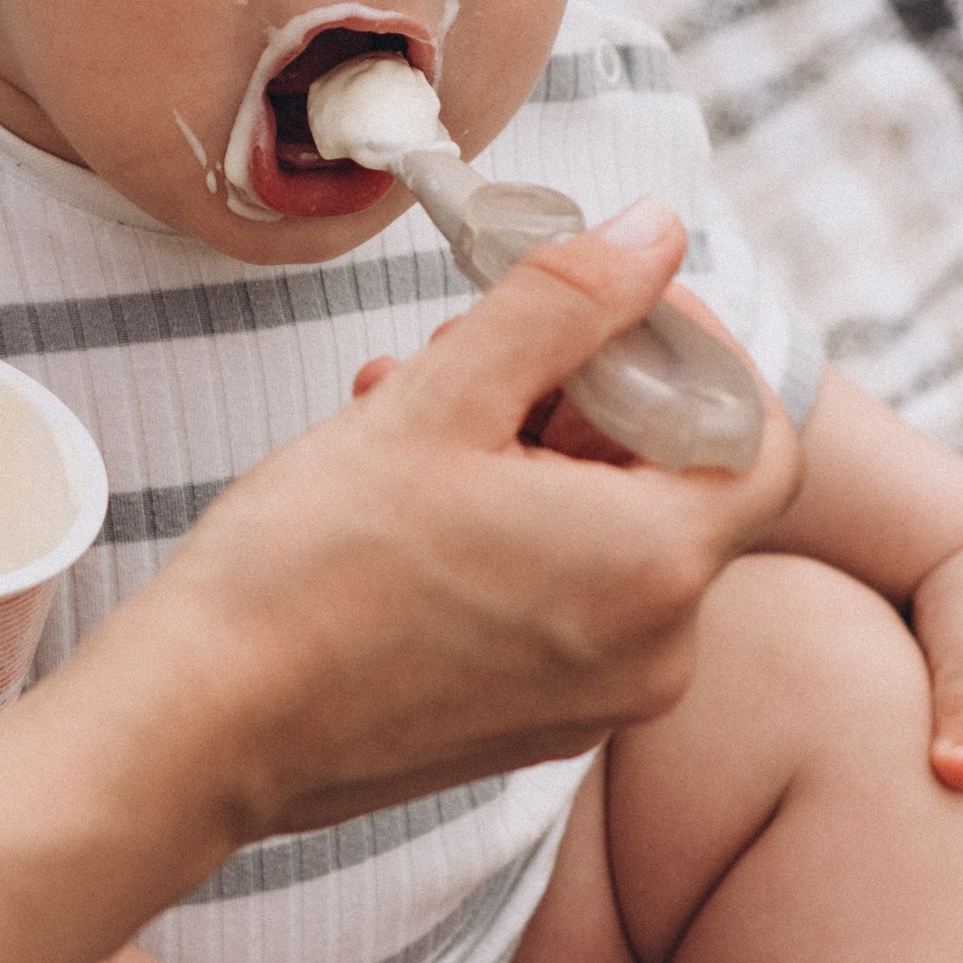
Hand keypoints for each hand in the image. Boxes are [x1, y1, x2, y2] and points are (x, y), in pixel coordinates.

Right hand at [67, 203, 805, 857]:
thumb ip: (565, 300)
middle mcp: (654, 653)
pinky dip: (514, 532)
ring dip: (532, 453)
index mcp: (652, 568)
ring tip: (410, 407)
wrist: (204, 729)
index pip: (758, 436)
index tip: (604, 311)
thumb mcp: (442, 397)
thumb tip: (655, 232)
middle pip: (678, 482)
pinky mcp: (536, 728)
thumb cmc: (308, 568)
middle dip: (585, 391)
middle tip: (476, 344)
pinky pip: (567, 603)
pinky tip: (407, 497)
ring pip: (611, 537)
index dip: (697, 353)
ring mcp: (596, 702)